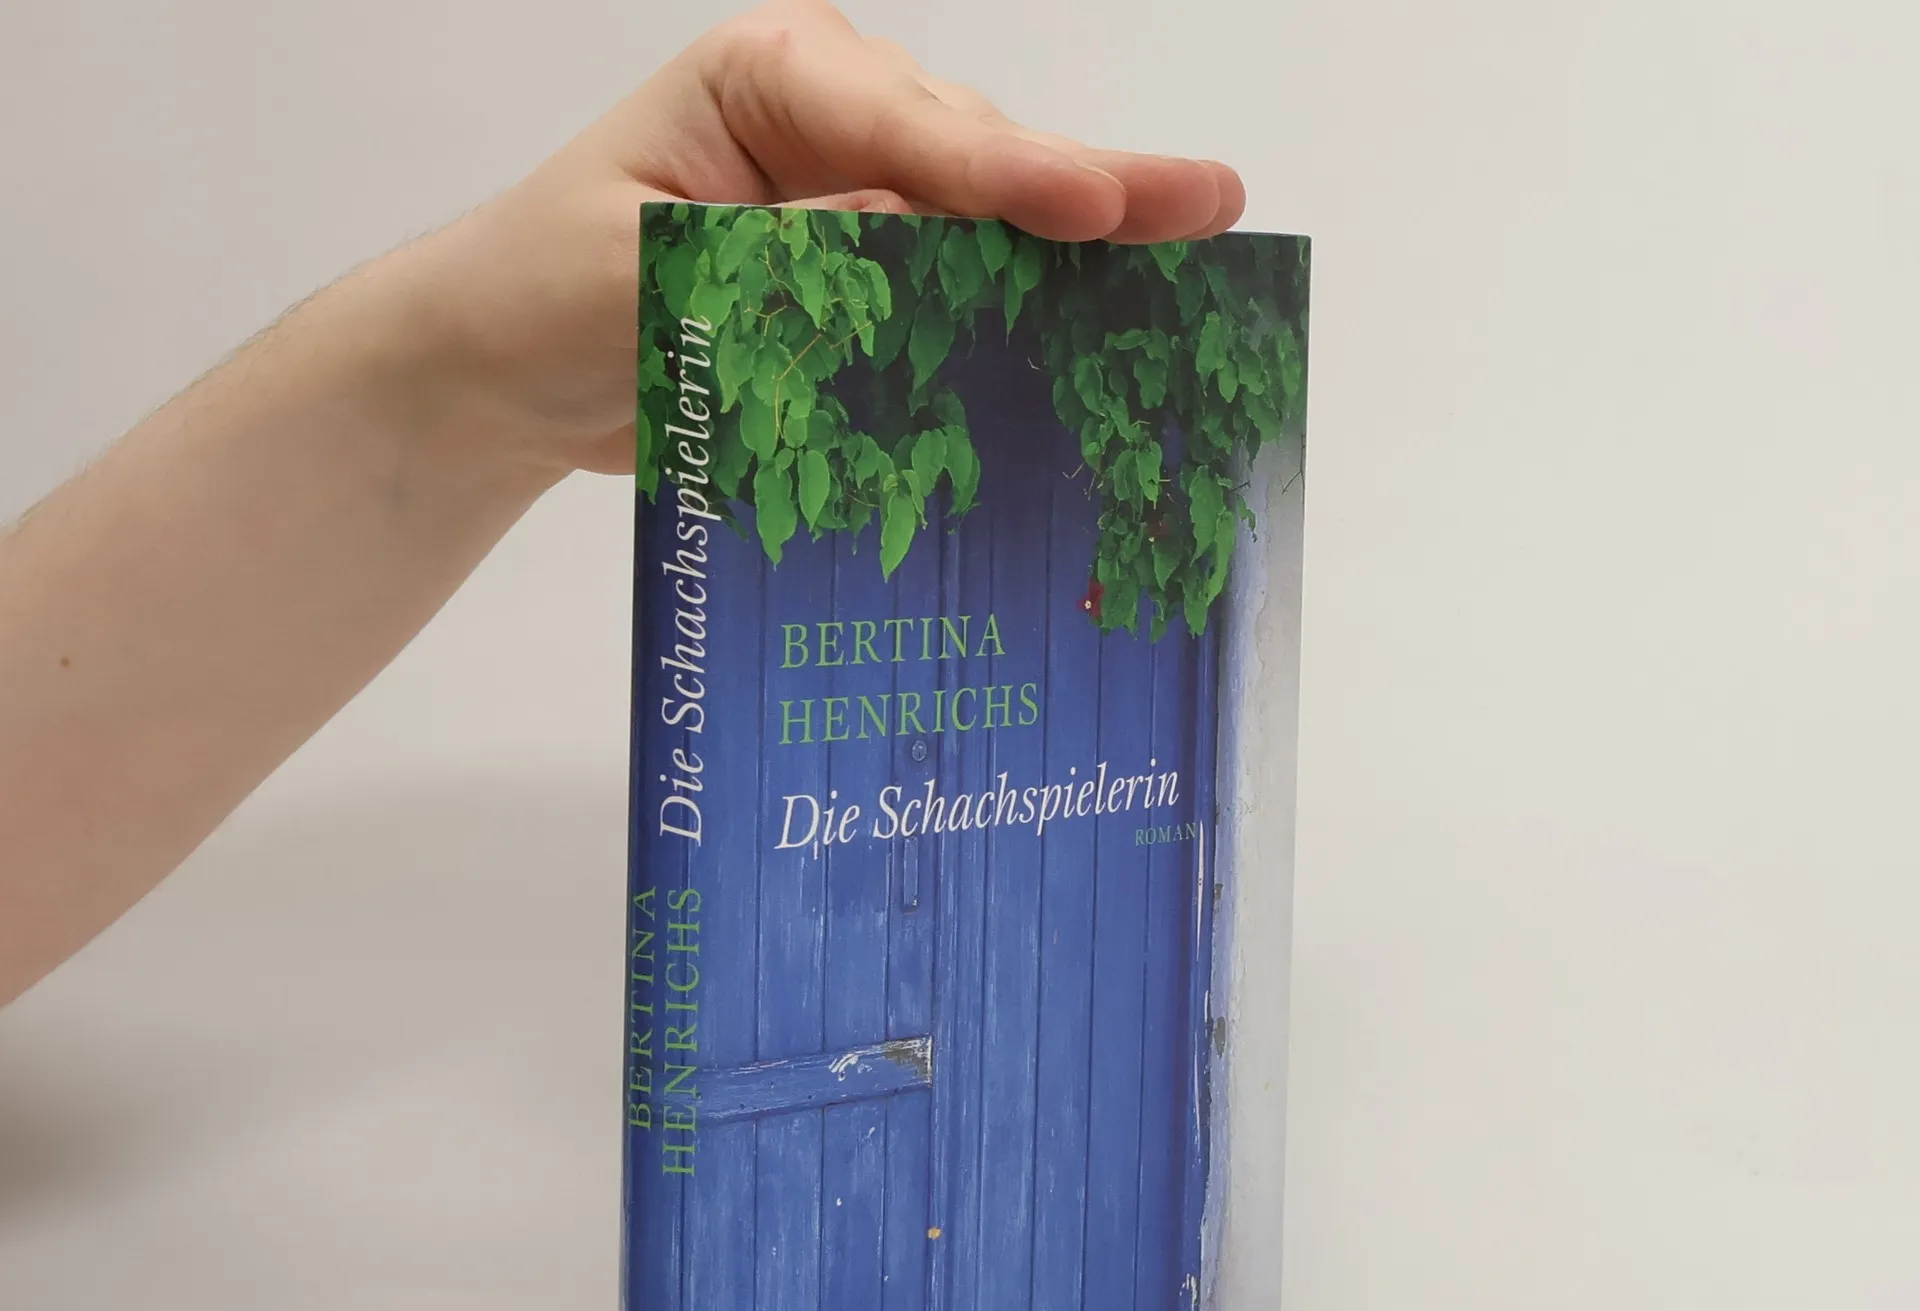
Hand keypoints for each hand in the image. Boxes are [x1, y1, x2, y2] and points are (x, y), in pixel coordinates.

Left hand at [394, 0, 1246, 477]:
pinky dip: (1024, 312)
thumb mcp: (644, 271)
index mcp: (771, 78)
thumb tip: (914, 234)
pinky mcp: (873, 274)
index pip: (906, 126)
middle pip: (977, 157)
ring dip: (1072, 255)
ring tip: (1192, 259)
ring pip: (988, 220)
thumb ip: (779, 255)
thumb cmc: (548, 293)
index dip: (1004, 175)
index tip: (1092, 207)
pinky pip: (962, 286)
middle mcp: (836, 119)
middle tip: (1207, 207)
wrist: (514, 368)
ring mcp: (862, 195)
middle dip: (1084, 192)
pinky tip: (1107, 325)